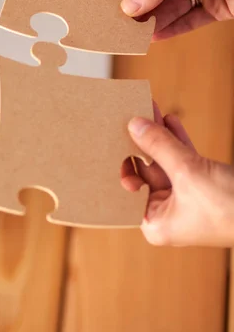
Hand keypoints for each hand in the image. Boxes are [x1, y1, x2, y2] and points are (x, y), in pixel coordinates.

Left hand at [121, 104, 233, 246]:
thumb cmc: (230, 208)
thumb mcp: (188, 172)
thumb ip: (160, 147)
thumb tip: (135, 125)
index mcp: (153, 223)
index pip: (127, 189)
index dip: (119, 161)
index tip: (110, 138)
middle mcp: (165, 213)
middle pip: (145, 171)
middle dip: (140, 141)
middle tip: (131, 114)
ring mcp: (184, 200)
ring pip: (165, 162)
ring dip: (159, 136)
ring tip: (148, 108)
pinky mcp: (201, 187)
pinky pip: (183, 161)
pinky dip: (177, 142)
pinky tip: (168, 120)